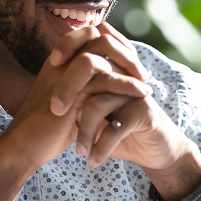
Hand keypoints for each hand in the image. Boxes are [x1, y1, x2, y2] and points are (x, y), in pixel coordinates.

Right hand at [0, 24, 152, 173]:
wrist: (26, 148)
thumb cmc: (49, 128)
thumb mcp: (73, 102)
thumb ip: (88, 87)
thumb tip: (113, 81)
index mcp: (60, 60)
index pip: (91, 34)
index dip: (115, 44)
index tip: (132, 64)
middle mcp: (60, 60)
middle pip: (98, 35)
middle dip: (125, 51)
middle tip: (142, 73)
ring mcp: (63, 71)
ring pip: (102, 51)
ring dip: (129, 65)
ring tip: (146, 85)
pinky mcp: (69, 90)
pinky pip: (104, 77)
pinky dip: (127, 85)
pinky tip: (141, 95)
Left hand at [48, 24, 200, 192]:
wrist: (155, 151)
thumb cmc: (120, 130)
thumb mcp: (97, 113)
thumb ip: (79, 96)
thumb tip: (45, 90)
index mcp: (112, 68)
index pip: (90, 41)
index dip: (69, 44)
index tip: (51, 64)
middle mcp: (124, 75)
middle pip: (90, 68)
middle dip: (67, 90)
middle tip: (56, 112)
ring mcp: (135, 92)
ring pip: (98, 103)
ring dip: (84, 131)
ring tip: (79, 151)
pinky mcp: (144, 112)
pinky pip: (115, 127)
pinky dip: (101, 147)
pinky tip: (93, 160)